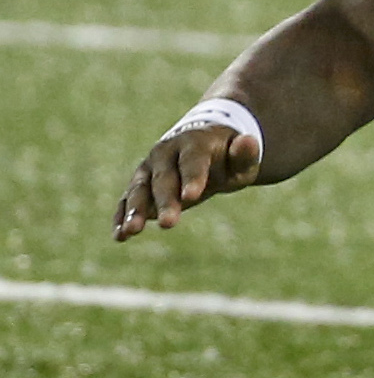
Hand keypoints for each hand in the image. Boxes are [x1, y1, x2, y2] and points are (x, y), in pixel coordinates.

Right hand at [113, 119, 262, 240]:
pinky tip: (119, 236)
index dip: (192, 177)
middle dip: (165, 201)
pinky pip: (126, 201)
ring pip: (139, 189)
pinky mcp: (139, 186)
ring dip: (134, 210)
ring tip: (131, 232)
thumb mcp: (241, 157)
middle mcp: (165, 153)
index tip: (192, 197)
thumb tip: (250, 141)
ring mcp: (148, 169)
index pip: (193, 160)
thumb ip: (245, 153)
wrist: (203, 147)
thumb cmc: (227, 157)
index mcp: (193, 143)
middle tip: (169, 224)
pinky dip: (121, 217)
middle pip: (164, 178)